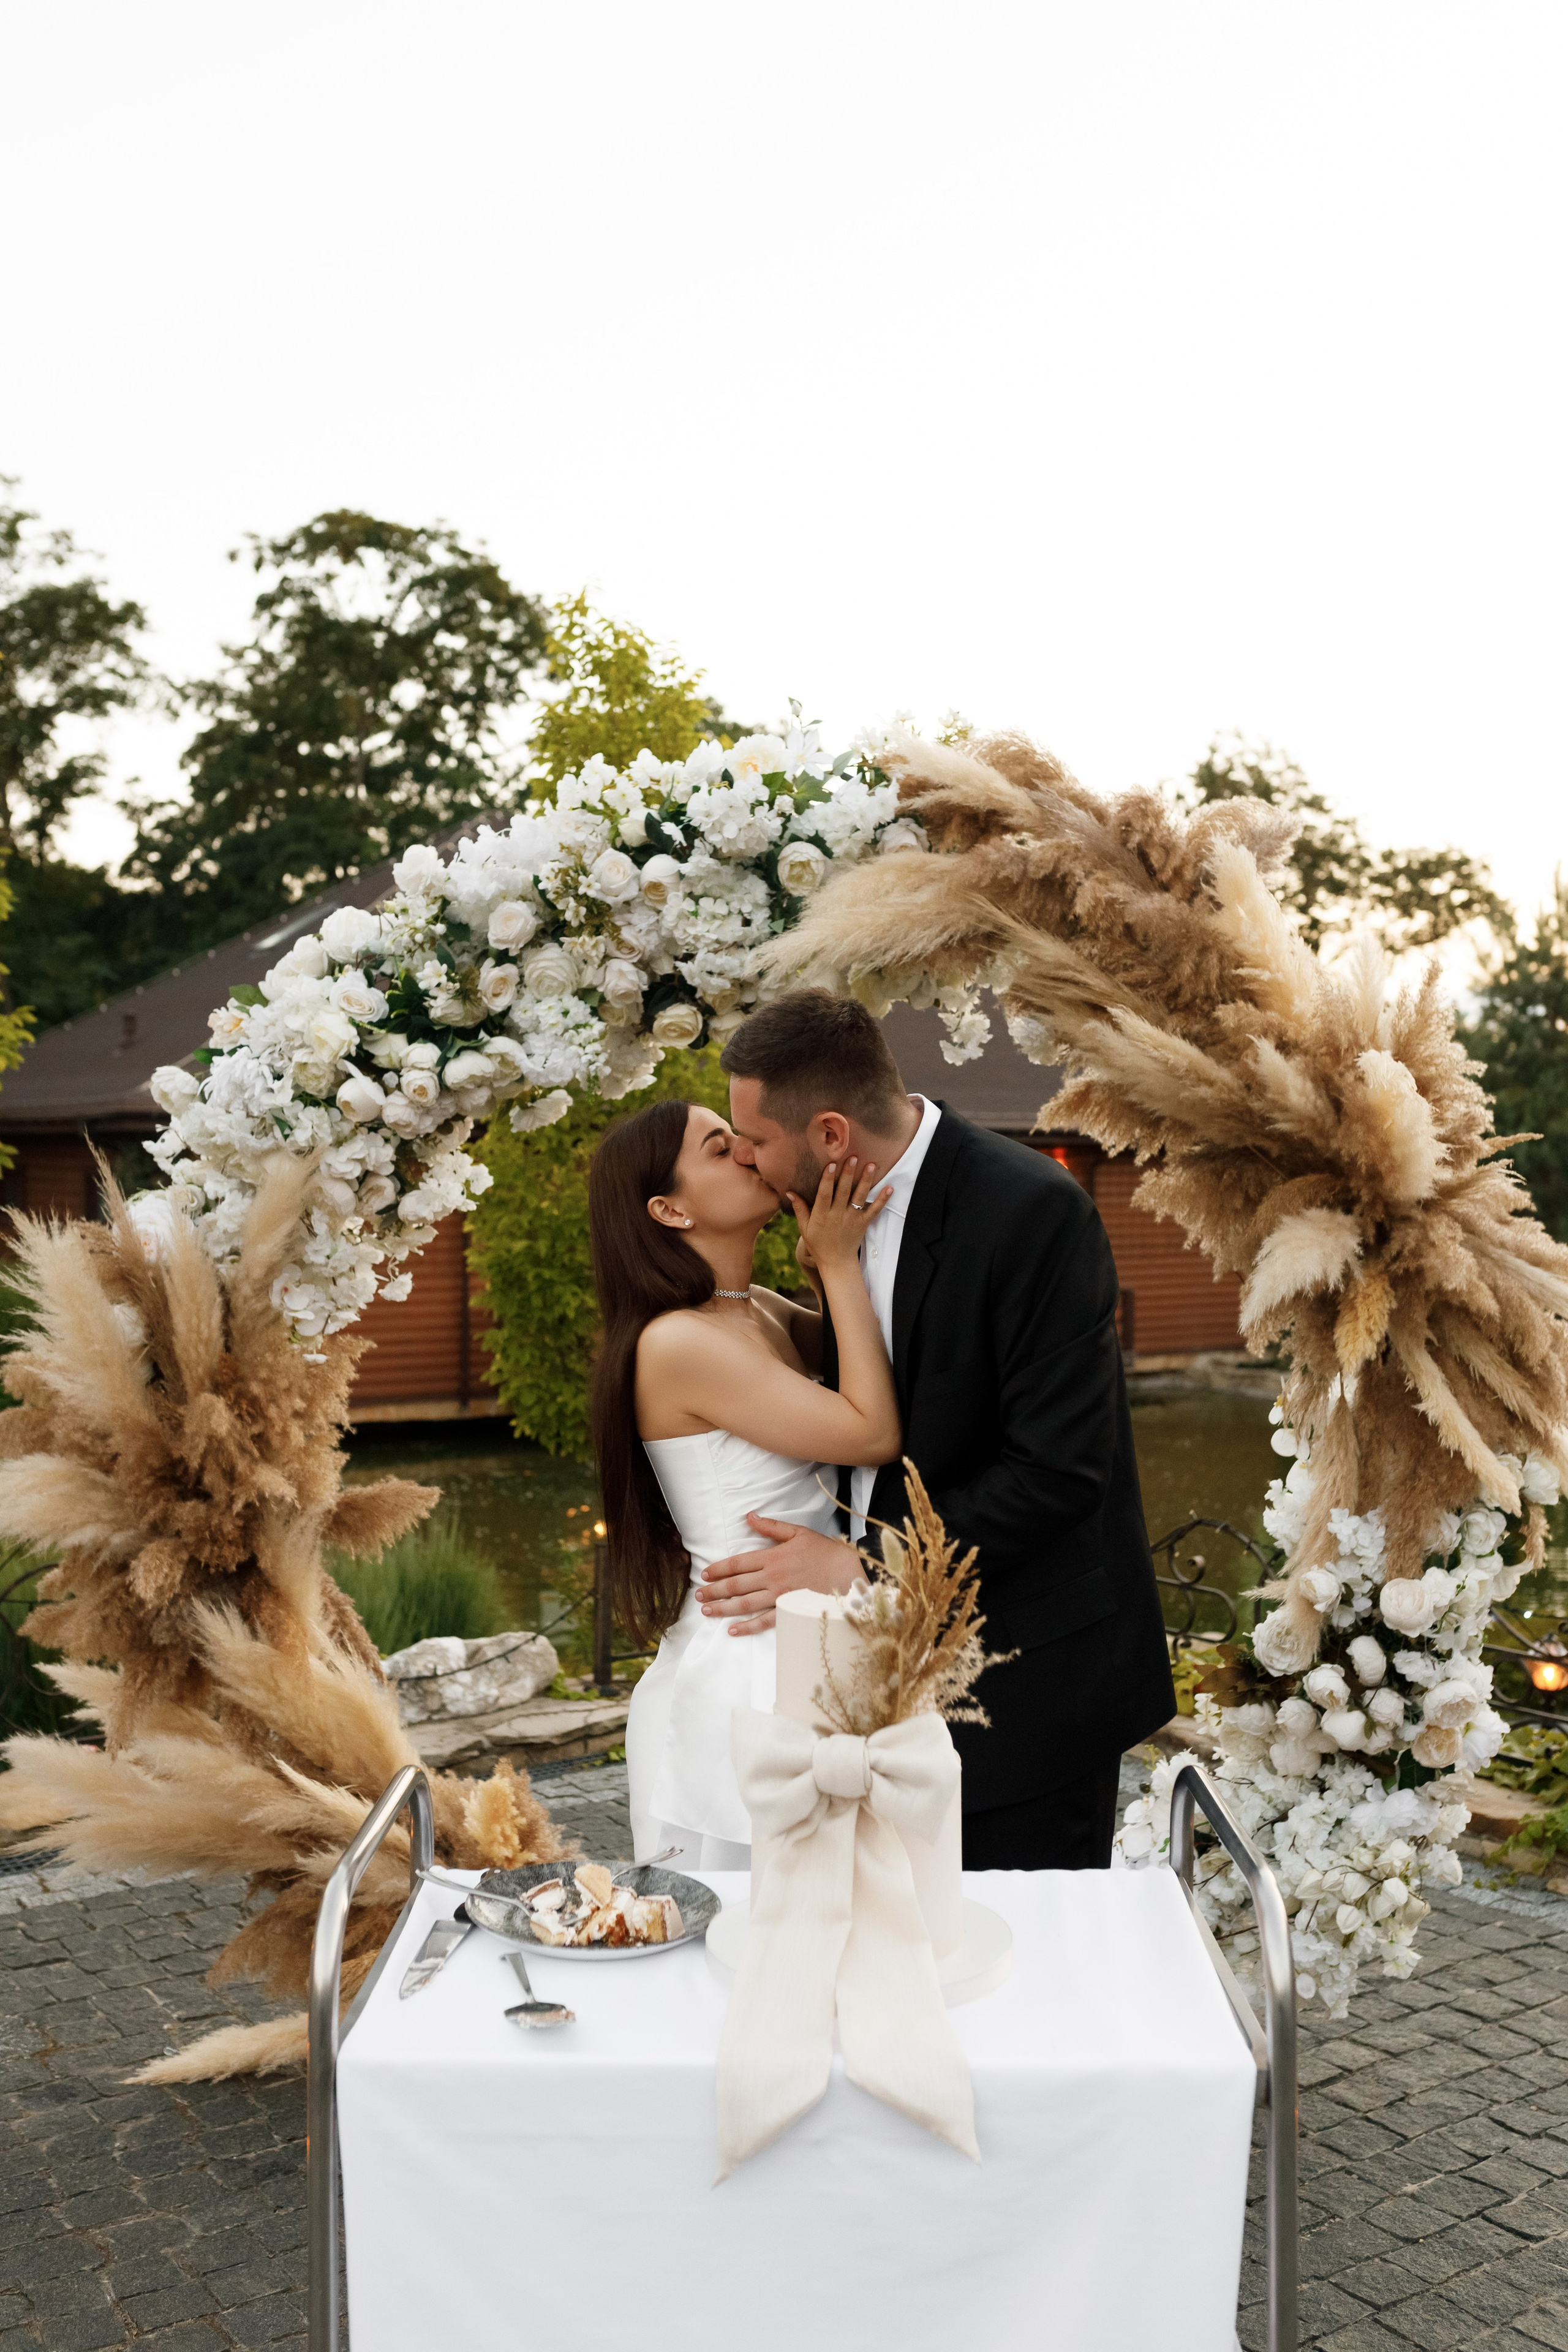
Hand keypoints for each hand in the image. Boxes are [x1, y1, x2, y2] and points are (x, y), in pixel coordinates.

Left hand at [698, 1515, 859, 1635]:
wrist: (849, 1572)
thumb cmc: (824, 1551)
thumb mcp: (797, 1532)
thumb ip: (771, 1526)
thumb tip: (749, 1516)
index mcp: (772, 1556)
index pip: (738, 1563)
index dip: (719, 1569)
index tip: (705, 1574)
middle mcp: (772, 1577)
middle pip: (736, 1585)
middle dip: (715, 1590)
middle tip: (699, 1595)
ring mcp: (780, 1596)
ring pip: (745, 1604)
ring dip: (723, 1608)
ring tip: (707, 1611)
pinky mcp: (789, 1611)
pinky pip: (765, 1621)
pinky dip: (747, 1627)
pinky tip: (733, 1630)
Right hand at [783, 1158, 890, 1278]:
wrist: (836, 1262)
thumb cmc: (818, 1243)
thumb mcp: (804, 1227)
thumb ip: (799, 1208)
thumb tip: (789, 1191)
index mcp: (822, 1215)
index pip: (824, 1193)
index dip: (827, 1178)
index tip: (831, 1164)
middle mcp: (837, 1215)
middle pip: (844, 1191)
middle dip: (848, 1173)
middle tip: (853, 1157)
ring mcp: (852, 1218)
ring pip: (860, 1197)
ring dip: (866, 1180)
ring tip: (871, 1165)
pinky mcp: (863, 1223)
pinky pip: (874, 1210)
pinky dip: (883, 1199)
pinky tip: (890, 1187)